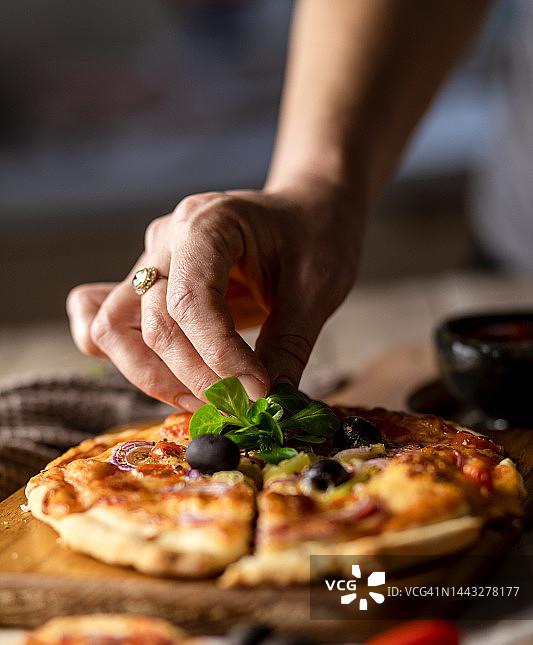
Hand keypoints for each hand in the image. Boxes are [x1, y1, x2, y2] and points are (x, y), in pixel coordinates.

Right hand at [67, 185, 360, 409]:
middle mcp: (165, 242)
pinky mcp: (145, 291)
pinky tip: (173, 380)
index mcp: (207, 225)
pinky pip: (105, 326)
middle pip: (149, 324)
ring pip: (112, 332)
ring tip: (210, 401)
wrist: (306, 212)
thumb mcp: (317, 288)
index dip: (220, 357)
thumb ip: (288, 346)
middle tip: (239, 406)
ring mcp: (149, 265)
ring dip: (155, 378)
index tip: (257, 392)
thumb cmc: (315, 237)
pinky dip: (127, 360)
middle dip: (194, 377)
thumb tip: (266, 406)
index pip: (190, 302)